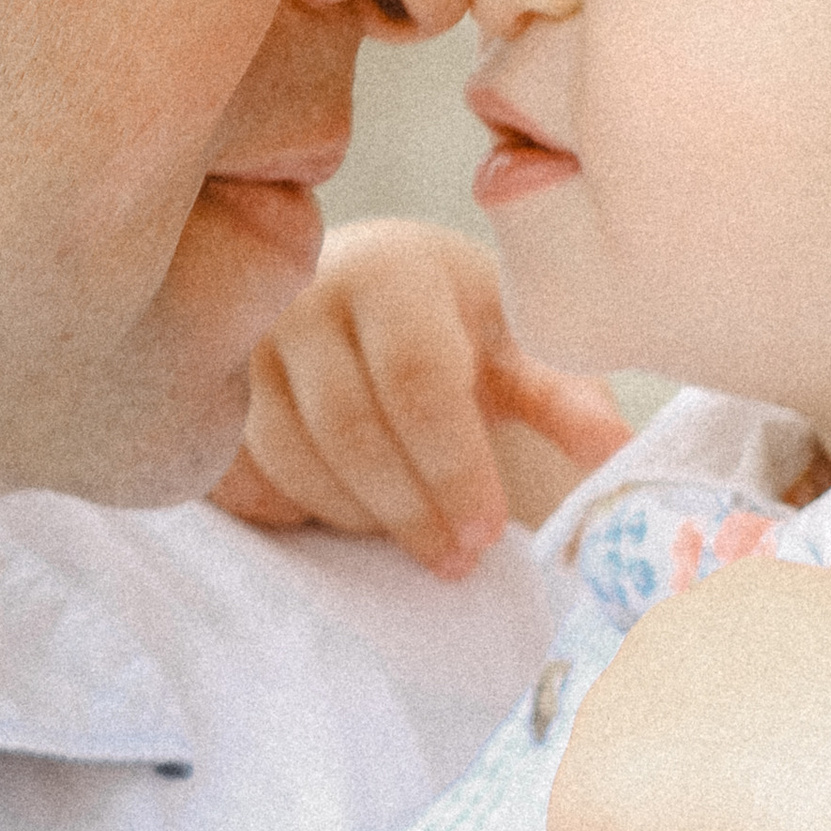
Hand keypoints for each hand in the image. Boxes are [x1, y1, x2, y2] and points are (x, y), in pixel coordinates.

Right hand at [209, 218, 630, 577]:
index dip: (454, 466)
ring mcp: (242, 343)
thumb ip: (564, 396)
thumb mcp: (514, 341)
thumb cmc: (447, 320)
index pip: (416, 378)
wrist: (357, 287)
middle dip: (411, 509)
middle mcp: (305, 293)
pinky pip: (240, 475)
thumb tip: (622, 456)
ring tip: (415, 535)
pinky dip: (294, 511)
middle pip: (350, 427)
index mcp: (393, 270)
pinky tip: (344, 515)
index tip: (490, 534)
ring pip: (291, 458)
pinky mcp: (208, 391)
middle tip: (460, 561)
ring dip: (359, 516)